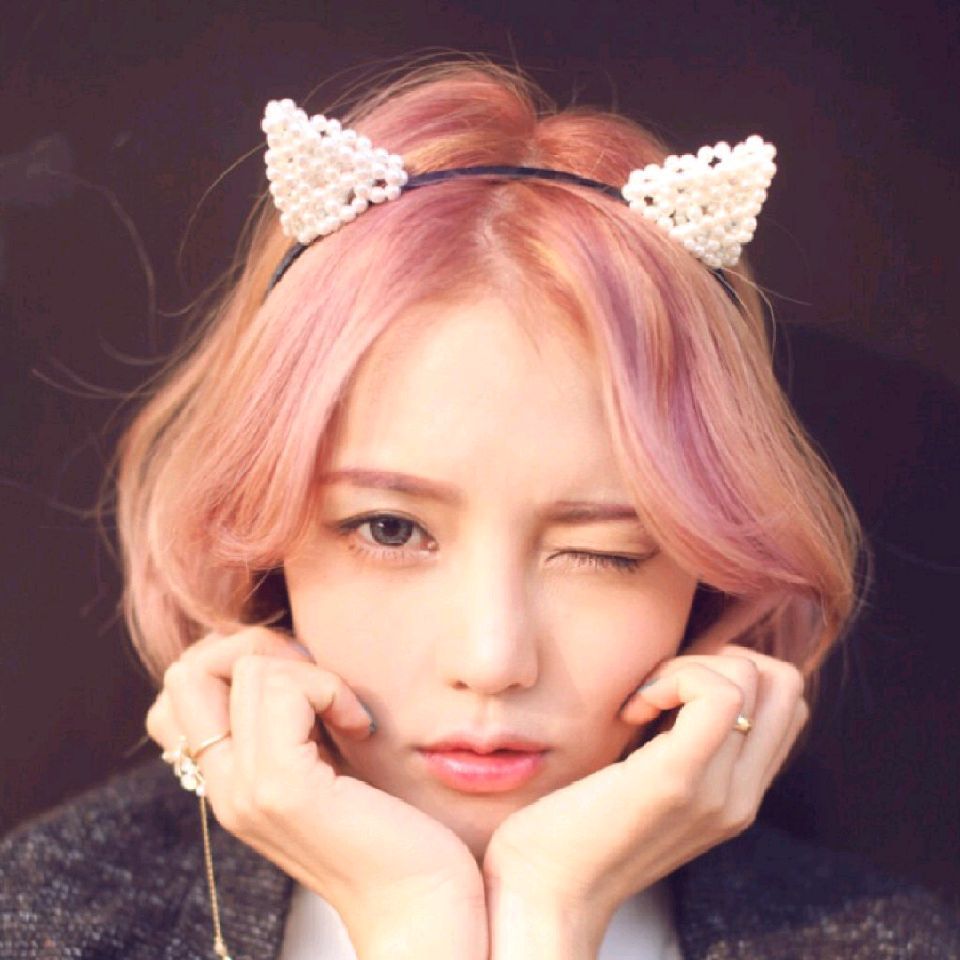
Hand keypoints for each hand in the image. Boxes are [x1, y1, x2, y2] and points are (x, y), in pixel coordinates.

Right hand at [147, 627, 486, 959]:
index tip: (299, 685)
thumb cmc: (387, 826)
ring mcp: (246, 790)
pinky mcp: (283, 788)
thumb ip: (288, 723)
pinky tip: (360, 727)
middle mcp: (224, 787)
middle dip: (258, 647)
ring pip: (245, 668)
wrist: (419, 903)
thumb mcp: (323, 762)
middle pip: (188, 670)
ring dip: (309, 670)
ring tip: (345, 712)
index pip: (179, 692)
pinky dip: (328, 687)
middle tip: (316, 682)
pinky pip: (283, 688)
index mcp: (229, 780)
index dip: (235, 662)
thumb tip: (282, 653)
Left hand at [483, 635, 807, 956]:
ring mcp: (718, 792)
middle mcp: (741, 797)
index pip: (783, 702)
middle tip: (658, 691)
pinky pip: (719, 694)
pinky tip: (631, 712)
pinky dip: (675, 677)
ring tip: (641, 705)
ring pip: (755, 678)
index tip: (665, 695)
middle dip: (717, 660)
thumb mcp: (643, 778)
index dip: (727, 672)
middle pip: (783, 683)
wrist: (544, 892)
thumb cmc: (572, 825)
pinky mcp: (679, 780)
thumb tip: (676, 675)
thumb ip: (676, 740)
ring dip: (689, 667)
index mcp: (736, 794)